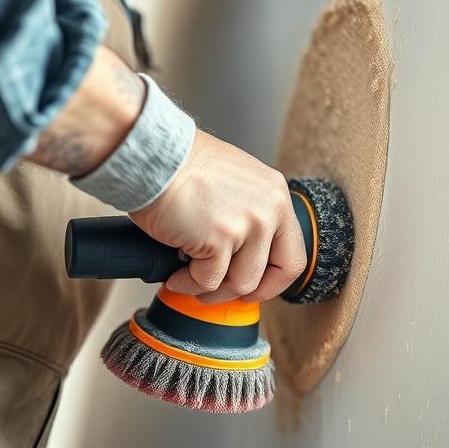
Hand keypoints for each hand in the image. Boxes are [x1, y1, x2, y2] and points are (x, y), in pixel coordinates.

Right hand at [128, 129, 306, 302]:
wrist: (155, 156)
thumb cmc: (182, 166)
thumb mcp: (236, 181)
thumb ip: (249, 212)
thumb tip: (243, 253)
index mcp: (276, 195)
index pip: (293, 255)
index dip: (273, 281)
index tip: (253, 287)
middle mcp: (269, 209)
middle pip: (275, 274)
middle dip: (245, 291)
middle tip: (220, 290)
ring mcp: (248, 225)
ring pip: (240, 282)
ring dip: (211, 288)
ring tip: (188, 278)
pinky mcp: (220, 238)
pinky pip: (208, 280)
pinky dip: (187, 284)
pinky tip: (174, 274)